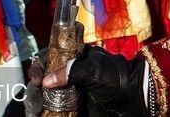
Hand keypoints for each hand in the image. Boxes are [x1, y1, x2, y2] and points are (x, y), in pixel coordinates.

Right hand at [31, 45, 148, 116]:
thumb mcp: (94, 69)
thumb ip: (70, 71)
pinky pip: (55, 110)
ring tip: (37, 107)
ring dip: (38, 102)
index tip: (36, 77)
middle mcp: (72, 75)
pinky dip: (47, 112)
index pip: (51, 57)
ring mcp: (72, 93)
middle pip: (45, 79)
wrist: (134, 98)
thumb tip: (46, 81)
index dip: (40, 65)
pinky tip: (42, 113)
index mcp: (77, 58)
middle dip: (36, 86)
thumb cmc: (118, 78)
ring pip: (47, 96)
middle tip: (35, 95)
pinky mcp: (74, 108)